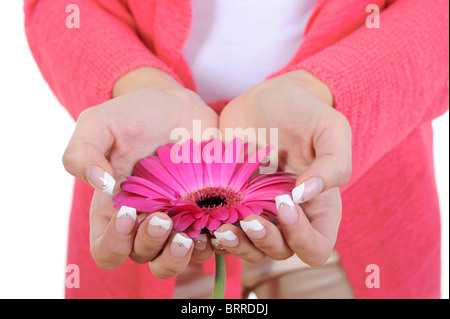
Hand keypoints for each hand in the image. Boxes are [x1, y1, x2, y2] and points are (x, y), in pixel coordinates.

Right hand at [63, 68, 216, 276]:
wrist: (177, 104)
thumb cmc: (134, 114)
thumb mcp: (99, 123)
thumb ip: (83, 152)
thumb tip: (100, 186)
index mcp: (114, 209)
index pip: (107, 249)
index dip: (114, 244)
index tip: (127, 215)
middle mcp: (145, 220)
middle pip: (143, 258)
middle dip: (152, 245)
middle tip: (163, 219)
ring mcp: (177, 218)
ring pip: (175, 259)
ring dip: (181, 256)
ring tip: (190, 235)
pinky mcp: (205, 211)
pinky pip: (209, 242)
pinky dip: (212, 242)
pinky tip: (215, 225)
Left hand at [216, 70, 351, 265]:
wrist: (268, 98)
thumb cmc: (305, 112)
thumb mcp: (331, 129)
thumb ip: (333, 164)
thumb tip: (305, 195)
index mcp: (318, 208)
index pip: (316, 248)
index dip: (302, 238)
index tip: (285, 202)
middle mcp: (288, 217)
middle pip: (280, 253)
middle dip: (264, 242)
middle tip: (247, 219)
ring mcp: (258, 211)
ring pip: (249, 249)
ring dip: (236, 245)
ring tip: (221, 227)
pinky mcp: (231, 202)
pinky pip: (224, 231)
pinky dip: (214, 233)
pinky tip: (205, 219)